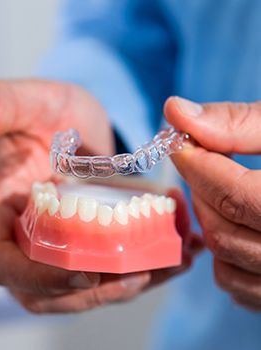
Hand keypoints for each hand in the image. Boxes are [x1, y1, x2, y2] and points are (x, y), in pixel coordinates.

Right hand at [0, 80, 200, 312]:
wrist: (73, 123)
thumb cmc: (44, 112)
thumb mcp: (26, 99)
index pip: (0, 263)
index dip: (37, 278)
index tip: (84, 273)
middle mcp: (21, 240)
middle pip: (42, 292)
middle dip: (90, 293)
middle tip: (137, 273)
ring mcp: (52, 250)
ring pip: (78, 292)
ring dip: (122, 288)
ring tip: (166, 265)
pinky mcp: (82, 250)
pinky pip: (105, 277)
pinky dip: (141, 274)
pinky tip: (178, 257)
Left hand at [165, 97, 260, 310]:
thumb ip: (238, 122)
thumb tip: (175, 111)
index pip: (234, 195)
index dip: (195, 165)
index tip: (178, 141)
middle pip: (224, 230)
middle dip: (201, 190)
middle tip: (203, 160)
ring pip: (226, 259)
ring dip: (210, 219)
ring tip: (223, 188)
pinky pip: (238, 285)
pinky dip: (225, 254)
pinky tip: (239, 223)